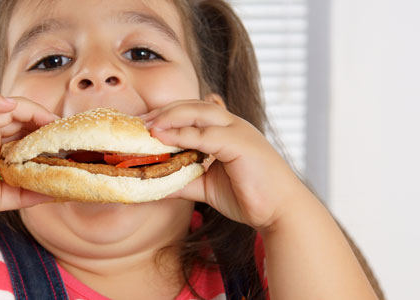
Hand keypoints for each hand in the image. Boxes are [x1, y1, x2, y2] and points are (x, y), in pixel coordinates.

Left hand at [141, 96, 307, 231]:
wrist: (281, 211)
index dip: (166, 114)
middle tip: (138, 122)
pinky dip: (183, 134)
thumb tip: (153, 183)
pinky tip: (164, 137)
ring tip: (148, 126)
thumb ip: (183, 180)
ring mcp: (238, 131)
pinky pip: (206, 135)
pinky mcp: (241, 144)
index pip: (191, 112)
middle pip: (192, 106)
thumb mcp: (206, 186)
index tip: (142, 124)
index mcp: (225, 130)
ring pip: (198, 113)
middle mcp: (232, 125)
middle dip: (163, 111)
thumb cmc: (250, 196)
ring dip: (170, 117)